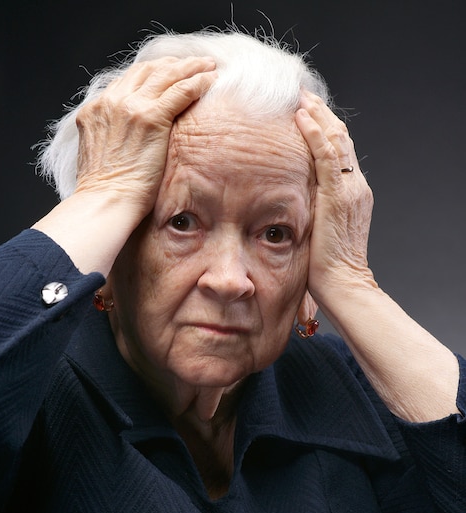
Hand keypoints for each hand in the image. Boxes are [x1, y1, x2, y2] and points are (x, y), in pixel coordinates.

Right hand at [33, 56, 216, 275]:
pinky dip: (197, 81)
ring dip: (189, 67)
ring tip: (206, 66)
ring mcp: (130, 107)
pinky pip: (180, 90)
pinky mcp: (150, 117)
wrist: (105, 202)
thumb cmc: (104, 192)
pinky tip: (211, 79)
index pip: (126, 82)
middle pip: (145, 71)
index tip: (166, 75)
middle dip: (171, 65)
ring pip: (165, 75)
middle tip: (191, 65)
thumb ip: (111, 138)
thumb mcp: (100, 155)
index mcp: (94, 110)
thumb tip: (126, 143)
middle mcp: (110, 102)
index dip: (150, 75)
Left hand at [295, 93, 374, 307]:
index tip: (307, 111)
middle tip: (302, 94)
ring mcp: (350, 189)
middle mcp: (355, 186)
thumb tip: (292, 201)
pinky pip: (328, 156)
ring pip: (336, 140)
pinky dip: (315, 133)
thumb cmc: (328, 265)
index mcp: (353, 193)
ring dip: (318, 115)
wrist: (344, 283)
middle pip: (340, 139)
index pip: (340, 151)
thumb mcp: (322, 230)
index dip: (325, 128)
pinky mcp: (338, 195)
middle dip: (322, 114)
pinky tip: (302, 117)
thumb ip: (314, 209)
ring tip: (301, 97)